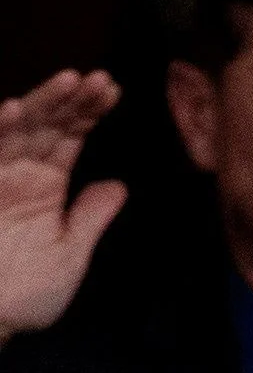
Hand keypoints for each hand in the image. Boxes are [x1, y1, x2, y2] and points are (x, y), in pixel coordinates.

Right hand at [0, 71, 126, 343]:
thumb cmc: (24, 293)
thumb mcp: (70, 253)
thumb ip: (91, 217)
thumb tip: (120, 186)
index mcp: (43, 185)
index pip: (69, 137)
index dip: (88, 112)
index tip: (113, 89)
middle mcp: (17, 173)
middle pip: (46, 124)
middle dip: (71, 99)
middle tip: (99, 78)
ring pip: (17, 129)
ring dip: (41, 103)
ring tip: (68, 80)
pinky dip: (1, 130)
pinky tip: (17, 110)